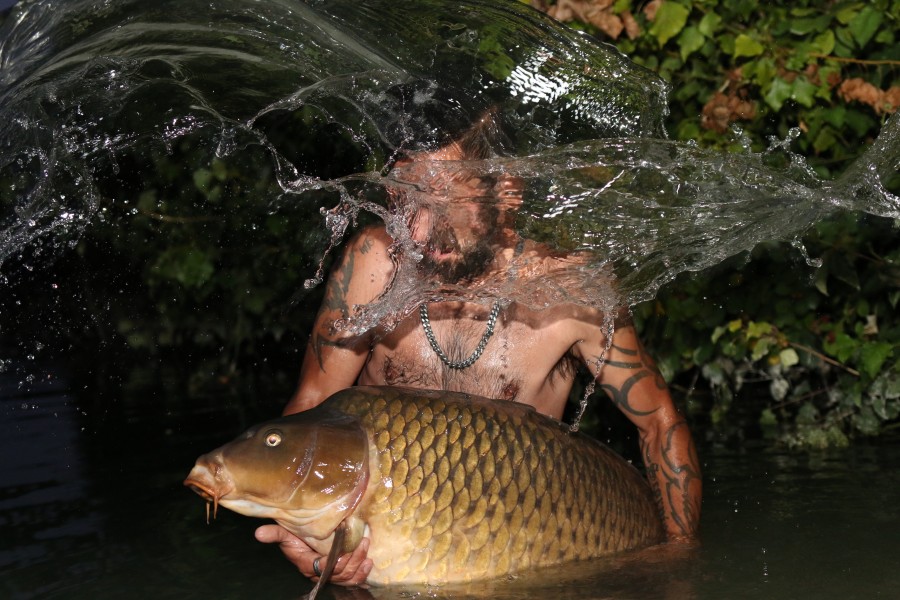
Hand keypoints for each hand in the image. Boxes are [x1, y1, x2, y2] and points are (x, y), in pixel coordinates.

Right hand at [255, 524, 372, 585]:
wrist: (304, 541)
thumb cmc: (297, 537)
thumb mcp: (286, 535)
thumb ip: (276, 534)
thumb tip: (258, 533)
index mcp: (309, 564)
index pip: (323, 567)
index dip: (334, 561)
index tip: (344, 546)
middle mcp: (321, 573)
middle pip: (340, 573)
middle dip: (353, 559)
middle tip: (362, 542)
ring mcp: (332, 575)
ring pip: (348, 576)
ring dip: (359, 562)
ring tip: (365, 545)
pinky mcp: (342, 574)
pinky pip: (354, 580)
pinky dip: (363, 572)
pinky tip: (368, 563)